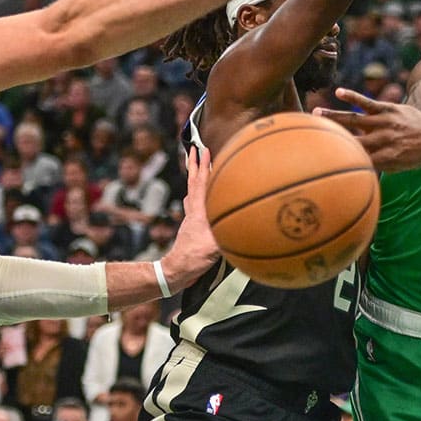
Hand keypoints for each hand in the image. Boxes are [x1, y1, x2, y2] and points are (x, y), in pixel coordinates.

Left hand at [163, 147, 219, 289]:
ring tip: (198, 170)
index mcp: (199, 212)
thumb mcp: (214, 246)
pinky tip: (201, 200)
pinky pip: (194, 206)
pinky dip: (197, 196)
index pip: (200, 183)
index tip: (203, 148)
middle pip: (193, 183)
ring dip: (195, 179)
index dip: (202, 165)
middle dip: (194, 165)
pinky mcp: (192, 229)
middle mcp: (193, 212)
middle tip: (193, 149)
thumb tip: (244, 223)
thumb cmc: (193, 259)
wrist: (177, 272)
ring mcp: (191, 220)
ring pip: (192, 193)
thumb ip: (228, 233)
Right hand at [314, 88, 420, 171]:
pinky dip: (353, 96)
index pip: (359, 160)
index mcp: (386, 158)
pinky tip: (339, 92)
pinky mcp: (387, 109)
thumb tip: (355, 174)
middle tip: (309, 137)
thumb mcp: (398, 168)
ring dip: (334, 116)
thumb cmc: (414, 155)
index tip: (321, 161)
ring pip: (355, 119)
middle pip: (352, 140)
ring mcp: (385, 123)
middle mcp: (384, 140)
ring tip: (315, 113)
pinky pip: (368, 102)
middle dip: (331, 139)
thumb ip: (377, 168)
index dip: (341, 160)